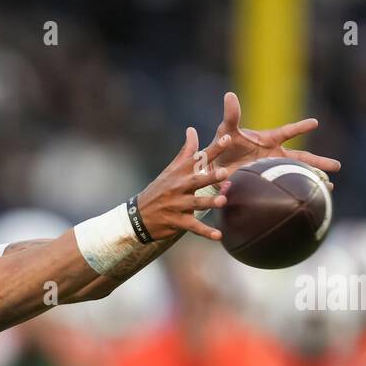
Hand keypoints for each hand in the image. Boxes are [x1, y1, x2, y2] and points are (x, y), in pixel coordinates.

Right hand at [135, 126, 232, 240]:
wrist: (138, 216)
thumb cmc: (159, 190)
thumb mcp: (171, 170)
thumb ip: (186, 151)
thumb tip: (192, 129)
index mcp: (180, 173)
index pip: (199, 158)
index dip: (213, 149)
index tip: (228, 139)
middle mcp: (179, 187)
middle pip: (197, 180)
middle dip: (210, 177)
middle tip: (224, 173)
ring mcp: (177, 205)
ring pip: (196, 203)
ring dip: (209, 202)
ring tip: (222, 201)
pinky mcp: (177, 222)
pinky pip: (193, 227)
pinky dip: (205, 232)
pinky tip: (218, 236)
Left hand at [212, 91, 341, 186]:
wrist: (215, 167)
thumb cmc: (222, 145)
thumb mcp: (227, 130)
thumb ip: (232, 115)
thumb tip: (229, 95)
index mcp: (268, 140)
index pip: (287, 132)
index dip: (299, 127)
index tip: (314, 123)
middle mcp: (275, 154)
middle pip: (301, 158)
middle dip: (318, 162)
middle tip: (337, 166)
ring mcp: (272, 168)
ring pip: (297, 174)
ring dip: (313, 180)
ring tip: (330, 187)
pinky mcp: (266, 181)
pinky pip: (284, 187)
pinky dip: (296, 192)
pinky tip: (310, 200)